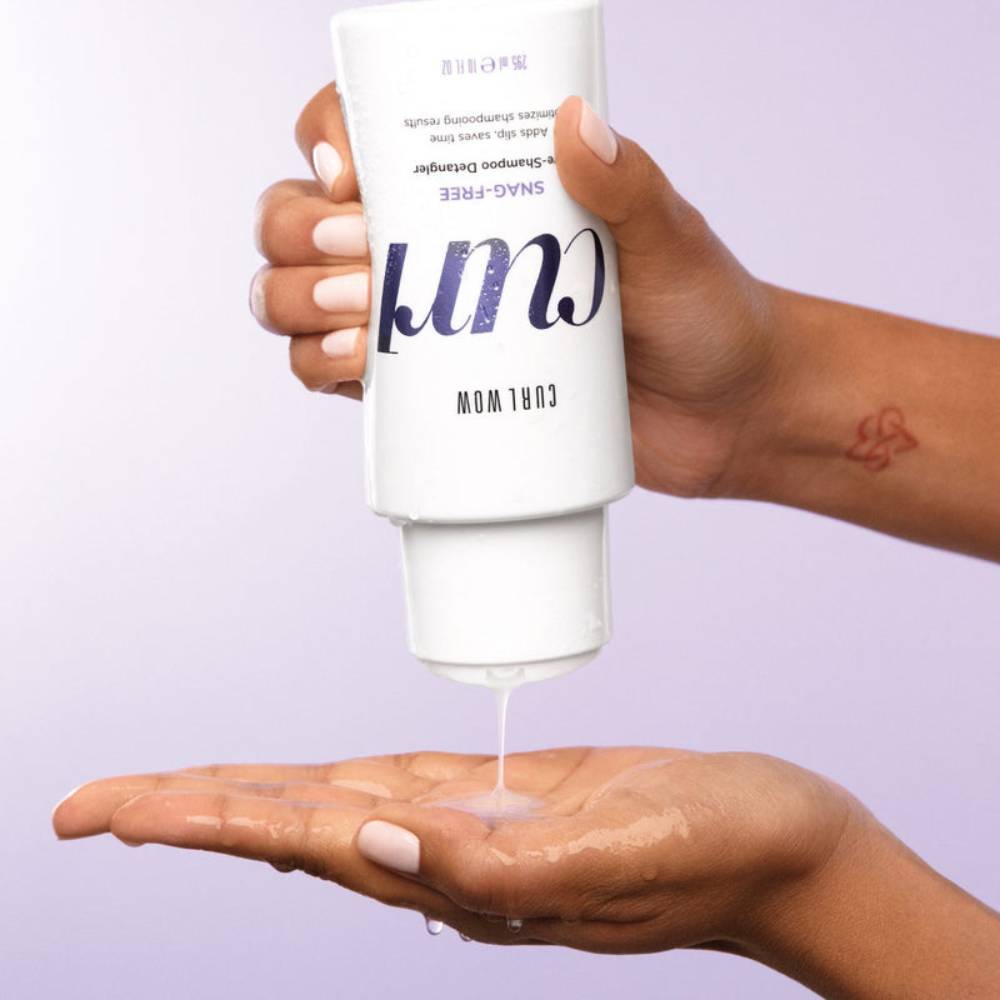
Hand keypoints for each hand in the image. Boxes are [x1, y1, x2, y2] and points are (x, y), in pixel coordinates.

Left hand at [52, 747, 854, 953]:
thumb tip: (376, 844)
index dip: (202, 823)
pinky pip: (391, 793)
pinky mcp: (504, 800)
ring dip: (244, 803)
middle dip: (190, 817)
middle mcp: (452, 857)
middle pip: (293, 832)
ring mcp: (475, 830)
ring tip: (168, 801)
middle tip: (93, 811)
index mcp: (465, 871)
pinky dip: (326, 788)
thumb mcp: (618, 851)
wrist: (777, 841)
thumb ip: (496, 860)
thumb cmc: (717, 844)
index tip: (113, 814)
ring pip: (332, 812)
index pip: (302, 841)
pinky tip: (299, 794)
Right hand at [251, 86, 777, 497]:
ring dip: (296, 300)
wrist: (723, 418)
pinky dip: (320, 367)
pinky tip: (355, 369)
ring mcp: (426, 323)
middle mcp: (434, 244)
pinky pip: (335, 372)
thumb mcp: (672, 240)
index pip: (370, 135)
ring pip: (302, 294)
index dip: (328, 139)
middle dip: (299, 233)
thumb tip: (574, 124)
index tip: (352, 177)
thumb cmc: (704, 314)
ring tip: (360, 319)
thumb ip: (629, 184)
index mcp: (482, 185)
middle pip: (306, 217)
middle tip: (361, 258)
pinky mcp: (432, 393)